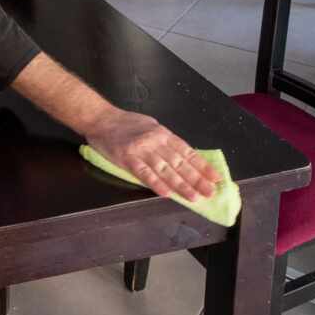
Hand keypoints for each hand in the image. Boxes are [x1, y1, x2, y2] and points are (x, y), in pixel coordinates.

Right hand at [83, 108, 220, 201]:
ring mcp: (141, 150)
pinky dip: (156, 183)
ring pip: (165, 170)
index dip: (202, 166)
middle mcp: (155, 141)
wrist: (100, 118)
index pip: (187, 152)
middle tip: (209, 192)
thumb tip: (183, 156)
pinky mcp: (127, 158)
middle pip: (179, 163)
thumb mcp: (150, 126)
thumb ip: (165, 141)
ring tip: (193, 196)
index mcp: (162, 133)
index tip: (215, 178)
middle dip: (197, 179)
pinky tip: (166, 193)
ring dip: (181, 185)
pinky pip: (144, 173)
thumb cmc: (125, 122)